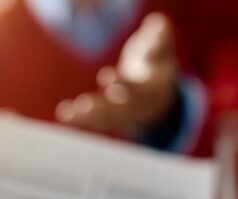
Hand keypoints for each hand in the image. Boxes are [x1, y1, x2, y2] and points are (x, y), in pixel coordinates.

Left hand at [55, 13, 176, 136]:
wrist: (158, 90)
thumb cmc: (155, 62)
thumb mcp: (161, 49)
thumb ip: (160, 39)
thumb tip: (158, 26)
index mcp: (151, 89)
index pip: (137, 89)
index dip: (122, 83)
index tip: (104, 76)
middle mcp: (139, 106)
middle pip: (120, 110)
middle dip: (101, 108)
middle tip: (83, 106)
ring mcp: (126, 115)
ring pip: (107, 119)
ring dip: (87, 118)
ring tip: (67, 115)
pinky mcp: (114, 119)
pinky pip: (98, 122)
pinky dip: (82, 121)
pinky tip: (66, 116)